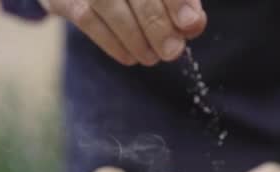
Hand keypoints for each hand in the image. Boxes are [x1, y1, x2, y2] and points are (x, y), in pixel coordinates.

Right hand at [44, 0, 206, 65]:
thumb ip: (180, 2)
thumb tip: (193, 24)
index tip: (190, 24)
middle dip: (156, 23)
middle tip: (172, 51)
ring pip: (107, 3)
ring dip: (134, 37)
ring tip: (152, 58)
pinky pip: (86, 19)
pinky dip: (112, 43)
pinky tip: (130, 57)